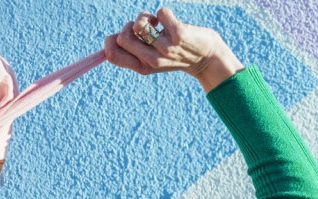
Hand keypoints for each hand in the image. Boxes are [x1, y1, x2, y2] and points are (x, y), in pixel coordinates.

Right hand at [103, 7, 244, 91]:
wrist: (207, 57)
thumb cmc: (176, 54)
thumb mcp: (152, 60)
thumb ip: (134, 51)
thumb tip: (114, 38)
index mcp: (142, 67)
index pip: (112, 55)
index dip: (110, 41)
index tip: (124, 35)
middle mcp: (152, 60)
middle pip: (121, 37)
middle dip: (129, 26)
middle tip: (144, 28)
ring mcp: (166, 48)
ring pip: (139, 24)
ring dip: (144, 16)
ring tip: (155, 22)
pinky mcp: (179, 34)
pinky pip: (161, 13)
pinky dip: (163, 12)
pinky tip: (168, 20)